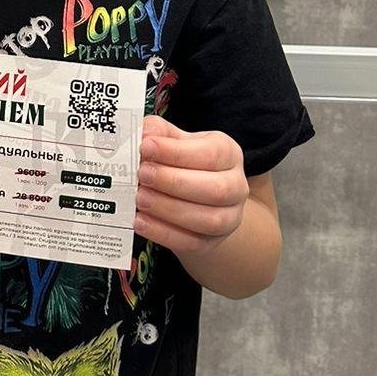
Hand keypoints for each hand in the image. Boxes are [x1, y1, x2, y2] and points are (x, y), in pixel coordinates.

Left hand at [134, 116, 247, 255]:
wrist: (197, 200)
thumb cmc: (184, 164)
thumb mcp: (175, 141)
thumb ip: (159, 133)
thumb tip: (144, 132)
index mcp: (228, 153)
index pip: (210, 153)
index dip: (177, 152)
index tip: (146, 147)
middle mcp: (236, 186)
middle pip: (216, 189)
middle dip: (175, 182)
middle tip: (142, 174)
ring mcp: (228, 218)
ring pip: (208, 220)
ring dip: (170, 209)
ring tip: (140, 198)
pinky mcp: (211, 243)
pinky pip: (192, 243)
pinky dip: (164, 233)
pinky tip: (140, 221)